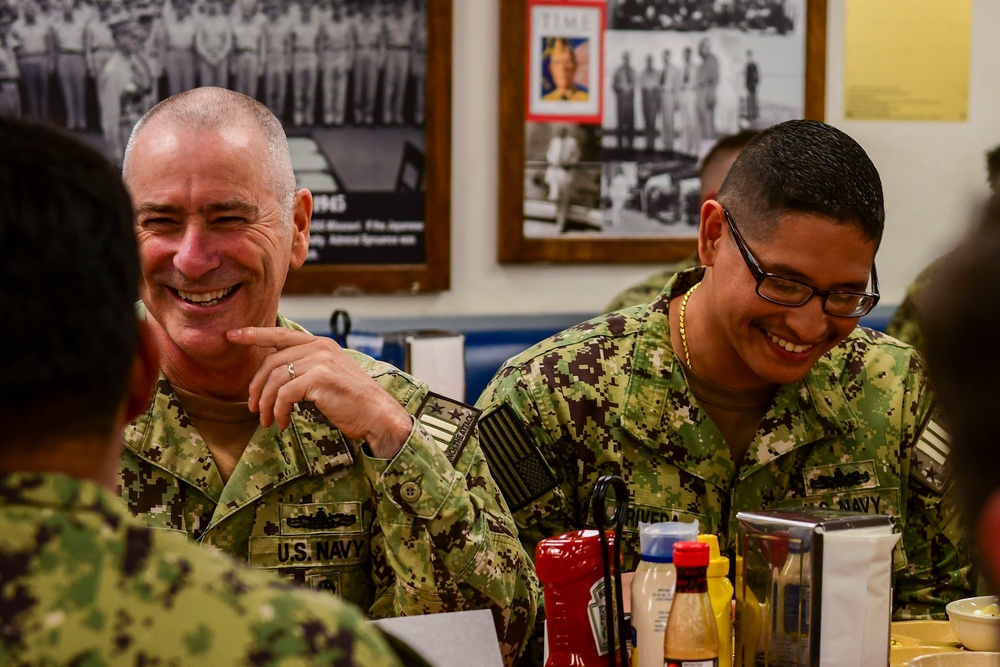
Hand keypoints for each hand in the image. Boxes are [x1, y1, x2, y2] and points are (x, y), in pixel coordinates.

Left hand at [227, 327, 412, 457]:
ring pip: (275, 379)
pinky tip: (283, 423)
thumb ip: (306, 368)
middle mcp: (319, 348)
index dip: (253, 335)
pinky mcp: (319, 378)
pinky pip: (285, 394)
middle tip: (253, 408)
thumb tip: (274, 375)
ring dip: (266, 404)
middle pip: (271, 361)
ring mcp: (320, 361)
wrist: (378, 415)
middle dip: (257, 387)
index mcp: (320, 344)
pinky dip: (279, 411)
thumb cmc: (353, 401)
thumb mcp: (328, 376)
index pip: (280, 335)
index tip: (231, 336)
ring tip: (267, 420)